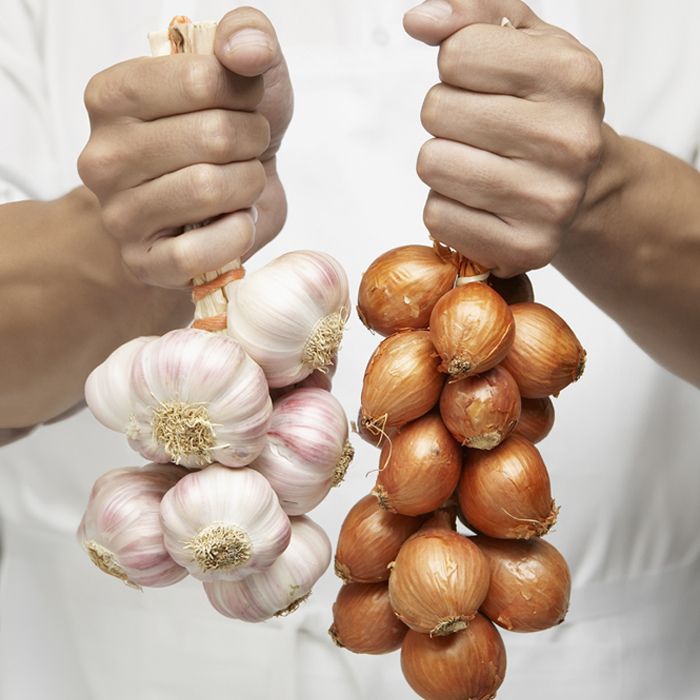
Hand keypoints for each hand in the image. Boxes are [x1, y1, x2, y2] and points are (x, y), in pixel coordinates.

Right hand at [78, 8, 292, 287]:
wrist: (222, 206)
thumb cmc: (227, 136)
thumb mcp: (241, 75)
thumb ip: (247, 36)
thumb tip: (248, 50)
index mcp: (113, 95)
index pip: (203, 79)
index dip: (245, 94)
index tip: (243, 105)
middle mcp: (102, 155)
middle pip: (213, 136)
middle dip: (252, 142)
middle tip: (246, 150)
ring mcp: (119, 215)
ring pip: (208, 189)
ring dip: (248, 186)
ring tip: (240, 184)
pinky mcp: (144, 263)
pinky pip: (200, 250)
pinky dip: (237, 234)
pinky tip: (236, 222)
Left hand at [405, 0, 604, 276]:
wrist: (588, 187)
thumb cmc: (546, 111)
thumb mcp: (526, 45)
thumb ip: (472, 15)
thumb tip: (418, 19)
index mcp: (572, 75)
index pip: (456, 55)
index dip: (456, 67)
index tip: (486, 84)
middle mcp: (568, 140)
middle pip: (437, 111)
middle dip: (447, 116)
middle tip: (482, 130)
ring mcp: (550, 201)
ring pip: (432, 165)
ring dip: (443, 162)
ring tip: (480, 163)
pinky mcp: (526, 248)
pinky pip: (437, 217)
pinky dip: (446, 207)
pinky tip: (479, 200)